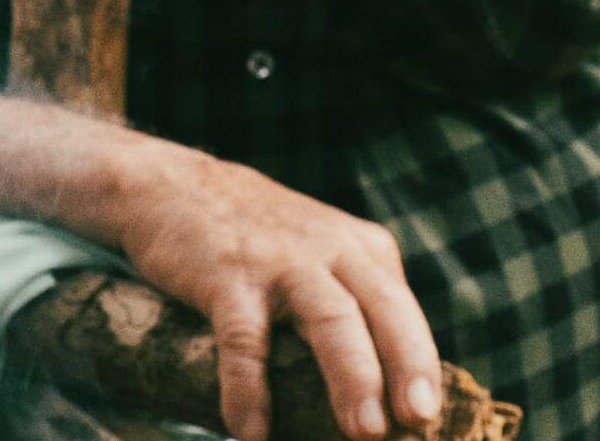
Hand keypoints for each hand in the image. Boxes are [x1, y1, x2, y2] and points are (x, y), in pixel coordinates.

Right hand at [98, 135, 442, 440]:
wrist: (168, 183)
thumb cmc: (256, 235)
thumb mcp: (319, 248)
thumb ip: (357, 299)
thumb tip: (392, 394)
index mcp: (360, 248)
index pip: (405, 314)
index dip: (423, 371)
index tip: (431, 425)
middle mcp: (327, 248)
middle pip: (383, 309)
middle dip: (406, 368)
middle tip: (417, 425)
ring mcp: (276, 261)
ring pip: (329, 317)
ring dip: (352, 376)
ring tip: (364, 432)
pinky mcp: (225, 275)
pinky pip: (245, 338)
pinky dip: (248, 388)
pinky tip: (249, 431)